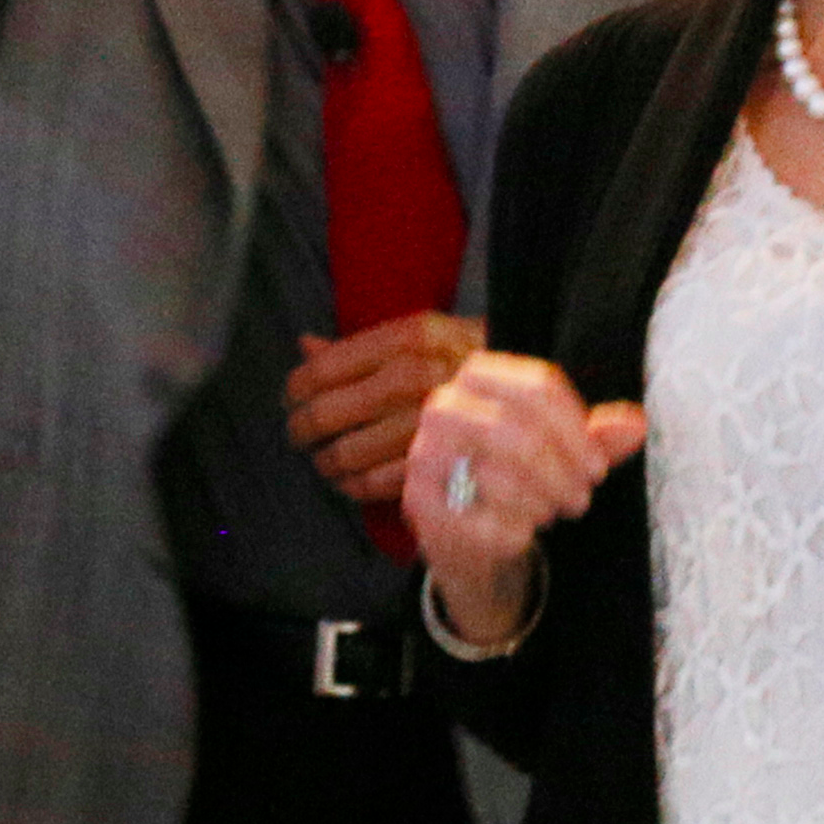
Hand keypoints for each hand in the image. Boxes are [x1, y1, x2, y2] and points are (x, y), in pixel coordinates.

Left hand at [285, 311, 483, 502]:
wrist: (532, 393)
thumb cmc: (464, 364)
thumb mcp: (422, 339)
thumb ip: (361, 345)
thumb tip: (304, 346)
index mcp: (413, 338)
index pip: (326, 368)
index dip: (296, 388)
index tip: (292, 398)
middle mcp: (420, 376)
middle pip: (328, 413)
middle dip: (302, 429)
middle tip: (299, 433)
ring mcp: (431, 422)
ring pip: (346, 453)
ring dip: (326, 462)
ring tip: (325, 460)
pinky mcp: (440, 460)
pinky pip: (375, 483)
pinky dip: (354, 486)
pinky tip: (352, 479)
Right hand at [404, 352, 643, 641]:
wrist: (466, 528)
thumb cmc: (519, 473)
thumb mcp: (563, 449)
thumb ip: (599, 435)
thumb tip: (636, 424)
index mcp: (481, 374)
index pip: (539, 387)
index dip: (578, 432)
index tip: (599, 468)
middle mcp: (444, 405)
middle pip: (520, 432)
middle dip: (563, 473)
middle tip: (582, 498)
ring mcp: (424, 451)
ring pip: (500, 476)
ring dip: (542, 502)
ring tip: (553, 511)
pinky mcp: (416, 499)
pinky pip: (480, 519)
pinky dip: (514, 532)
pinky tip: (521, 532)